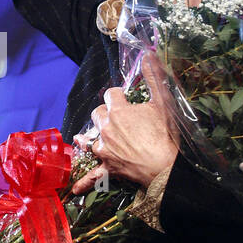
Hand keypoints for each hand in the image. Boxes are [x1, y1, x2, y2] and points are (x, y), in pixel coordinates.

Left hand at [73, 57, 178, 193]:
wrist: (167, 166)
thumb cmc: (166, 134)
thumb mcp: (163, 102)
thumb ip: (154, 77)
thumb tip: (148, 54)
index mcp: (118, 111)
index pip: (110, 94)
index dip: (118, 96)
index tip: (126, 99)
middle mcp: (106, 128)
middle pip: (97, 114)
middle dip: (105, 114)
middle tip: (118, 119)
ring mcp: (105, 149)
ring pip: (89, 140)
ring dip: (90, 138)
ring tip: (91, 138)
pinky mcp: (108, 167)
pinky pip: (93, 176)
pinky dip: (84, 182)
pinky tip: (75, 188)